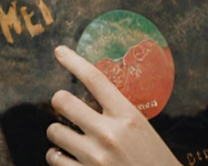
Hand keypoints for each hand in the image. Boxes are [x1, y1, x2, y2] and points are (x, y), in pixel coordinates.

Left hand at [45, 45, 180, 165]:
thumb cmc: (154, 160)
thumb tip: (89, 96)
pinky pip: (54, 158)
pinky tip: (65, 156)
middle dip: (60, 102)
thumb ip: (117, 113)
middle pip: (63, 101)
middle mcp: (109, 134)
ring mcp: (95, 157)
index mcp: (127, 117)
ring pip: (54, 131)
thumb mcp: (141, 129)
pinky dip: (56, 156)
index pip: (95, 79)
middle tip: (64, 107)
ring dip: (58, 133)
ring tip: (68, 138)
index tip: (59, 52)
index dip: (73, 61)